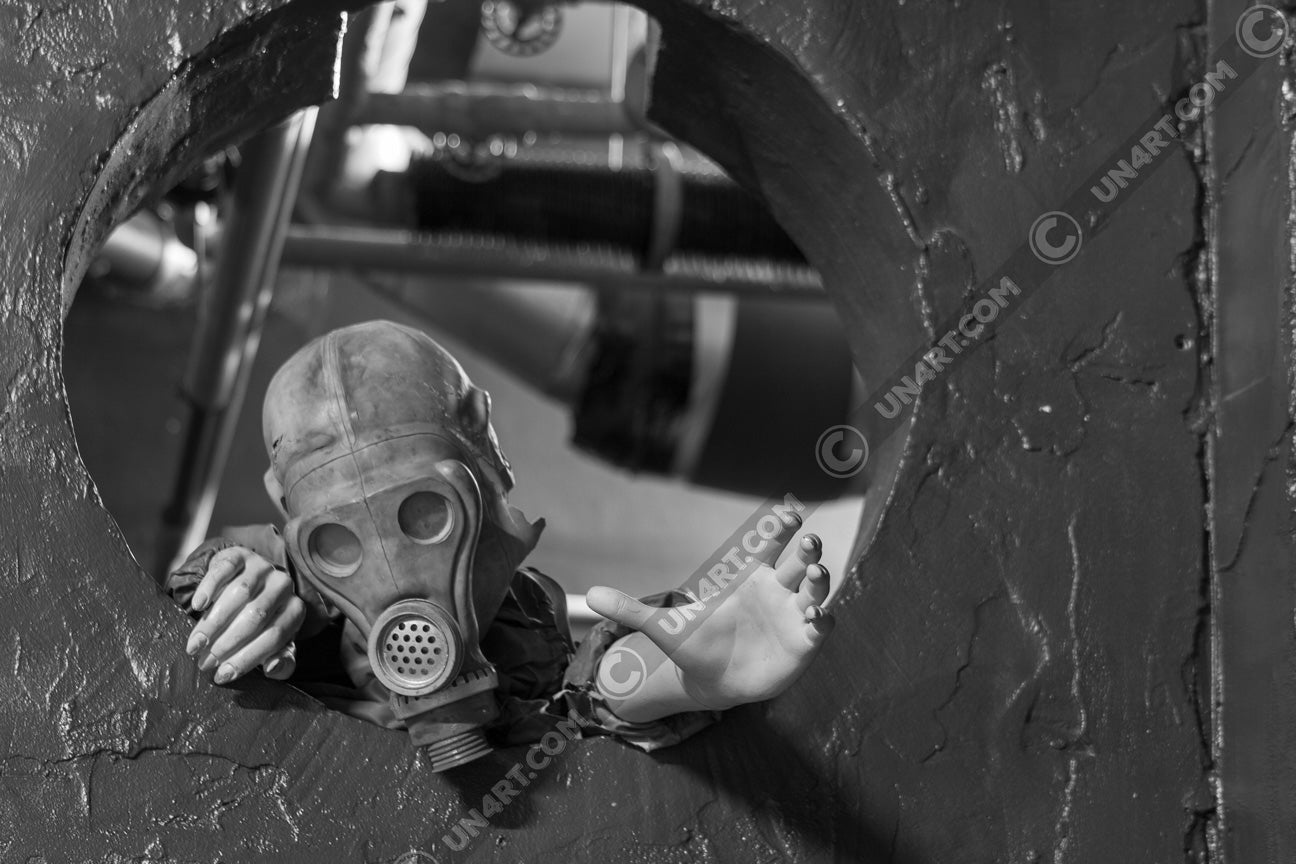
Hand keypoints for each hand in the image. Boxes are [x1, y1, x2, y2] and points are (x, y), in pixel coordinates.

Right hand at [185, 546, 303, 684]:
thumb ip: (280, 660)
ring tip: (196, 644)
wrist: (245, 583)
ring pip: (239, 595)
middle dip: (227, 643)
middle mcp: (283, 585)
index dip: (247, 658)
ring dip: (214, 622)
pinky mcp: (240, 555)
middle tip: (205, 662)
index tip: (222, 675)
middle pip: (256, 617)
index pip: (275, 637)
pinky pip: (225, 570)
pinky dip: (209, 588)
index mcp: (295, 610)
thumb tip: (273, 669)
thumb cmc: (260, 622)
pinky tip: (198, 605)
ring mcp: (262, 567)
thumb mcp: (272, 642)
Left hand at [587, 527, 834, 712]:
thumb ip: (634, 610)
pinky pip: (818, 627)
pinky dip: (822, 621)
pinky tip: (820, 617)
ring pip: (813, 590)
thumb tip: (591, 594)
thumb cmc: (695, 645)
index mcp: (748, 577)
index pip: (768, 544)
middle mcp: (776, 591)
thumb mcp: (665, 628)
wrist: (713, 681)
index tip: (788, 511)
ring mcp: (792, 616)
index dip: (780, 527)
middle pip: (798, 562)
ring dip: (819, 580)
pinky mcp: (802, 644)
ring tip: (815, 574)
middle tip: (809, 541)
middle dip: (807, 550)